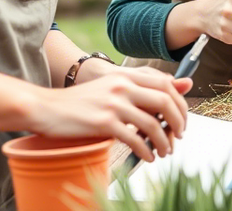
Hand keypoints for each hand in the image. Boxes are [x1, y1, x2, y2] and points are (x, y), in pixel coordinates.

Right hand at [26, 69, 191, 161]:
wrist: (48, 107)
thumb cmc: (82, 101)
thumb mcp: (113, 88)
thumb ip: (144, 88)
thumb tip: (183, 85)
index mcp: (126, 75)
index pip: (166, 83)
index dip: (180, 102)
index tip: (182, 118)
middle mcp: (122, 85)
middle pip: (165, 101)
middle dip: (177, 122)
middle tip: (178, 136)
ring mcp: (113, 103)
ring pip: (152, 123)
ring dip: (163, 141)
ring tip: (163, 151)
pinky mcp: (103, 122)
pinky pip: (134, 138)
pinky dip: (145, 150)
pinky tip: (147, 156)